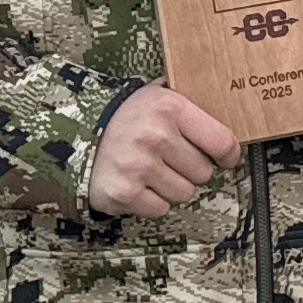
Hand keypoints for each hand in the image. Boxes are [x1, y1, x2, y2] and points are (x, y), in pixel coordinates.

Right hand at [85, 83, 238, 216]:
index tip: (223, 158)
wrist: (73, 133)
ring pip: (184, 193)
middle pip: (204, 173)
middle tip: (170, 158)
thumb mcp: (156, 94)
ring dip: (172, 186)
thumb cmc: (124, 116)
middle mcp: (155, 136)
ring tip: (152, 169)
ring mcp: (138, 167)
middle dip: (191, 169)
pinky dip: (152, 200)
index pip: (222, 142)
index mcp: (169, 107)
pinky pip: (161, 208)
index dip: (227, 155)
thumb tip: (230, 109)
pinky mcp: (124, 193)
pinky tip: (138, 182)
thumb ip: (190, 102)